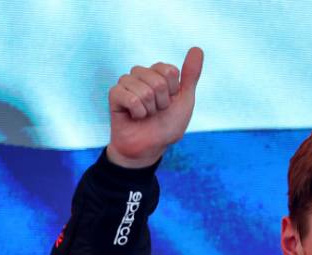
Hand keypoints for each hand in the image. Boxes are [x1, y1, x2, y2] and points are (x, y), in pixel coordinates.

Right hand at [106, 46, 202, 167]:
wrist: (149, 147)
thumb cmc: (167, 126)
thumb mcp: (184, 101)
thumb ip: (190, 75)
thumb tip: (197, 49)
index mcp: (158, 73)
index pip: (170, 70)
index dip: (174, 91)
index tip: (170, 102)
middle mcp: (141, 75)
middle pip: (158, 80)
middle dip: (162, 102)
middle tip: (157, 111)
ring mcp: (126, 83)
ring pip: (144, 90)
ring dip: (150, 109)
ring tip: (146, 115)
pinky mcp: (114, 94)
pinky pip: (130, 98)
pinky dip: (138, 113)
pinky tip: (134, 117)